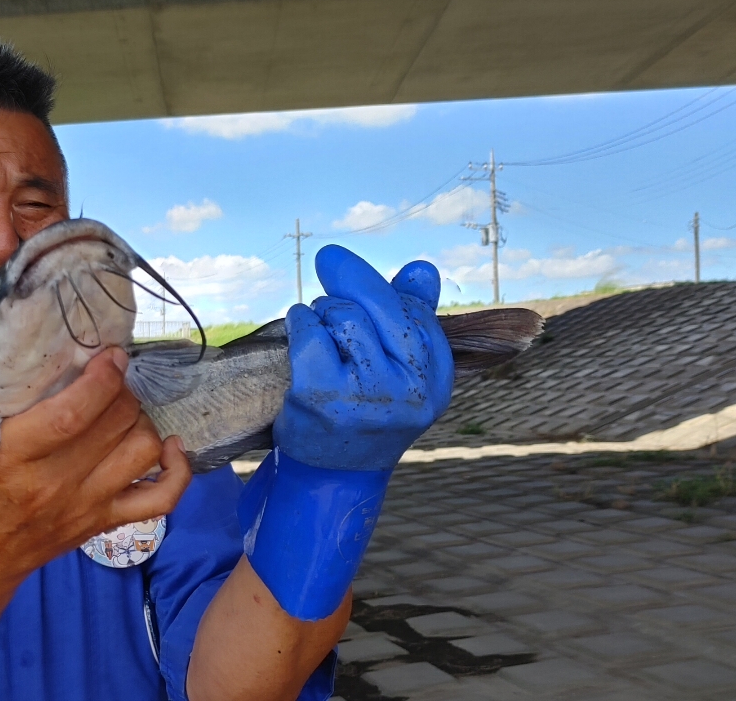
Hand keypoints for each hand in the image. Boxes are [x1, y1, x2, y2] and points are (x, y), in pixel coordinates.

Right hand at [0, 345, 191, 579]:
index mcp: (15, 455)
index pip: (73, 414)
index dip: (101, 380)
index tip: (110, 355)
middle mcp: (56, 483)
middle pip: (115, 424)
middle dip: (122, 390)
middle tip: (112, 375)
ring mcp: (87, 505)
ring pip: (142, 452)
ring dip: (142, 420)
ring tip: (124, 407)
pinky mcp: (105, 522)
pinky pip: (161, 500)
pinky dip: (177, 470)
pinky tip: (168, 446)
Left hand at [273, 246, 453, 469]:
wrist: (332, 476)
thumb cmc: (366, 411)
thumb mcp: (402, 372)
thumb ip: (414, 318)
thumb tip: (422, 268)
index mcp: (435, 381)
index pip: (414, 312)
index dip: (386, 293)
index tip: (364, 292)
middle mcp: (408, 391)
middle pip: (380, 304)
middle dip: (349, 277)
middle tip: (329, 259)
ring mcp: (365, 395)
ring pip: (343, 314)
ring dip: (323, 310)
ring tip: (320, 328)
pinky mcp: (321, 396)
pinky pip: (310, 331)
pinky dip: (300, 322)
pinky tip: (300, 332)